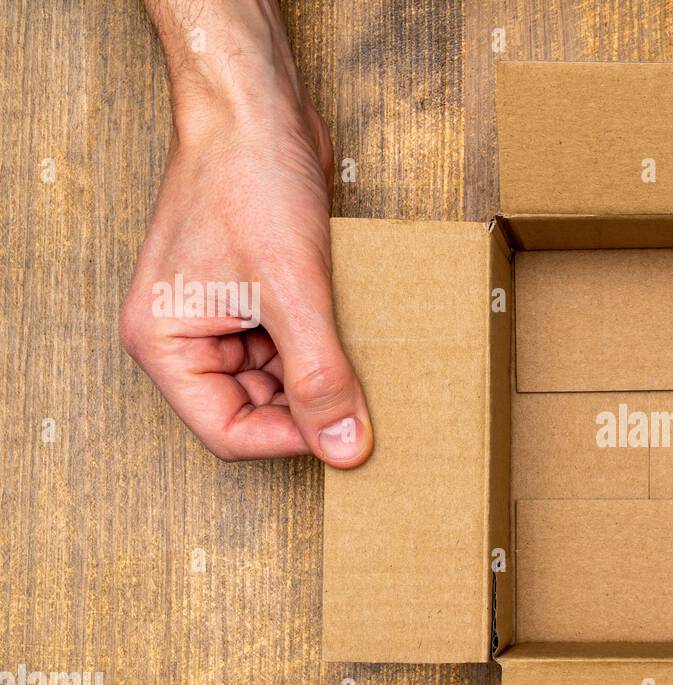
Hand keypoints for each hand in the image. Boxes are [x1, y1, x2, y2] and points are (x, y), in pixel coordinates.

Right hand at [121, 0, 372, 465]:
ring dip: (323, 378)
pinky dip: (326, 349)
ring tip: (365, 363)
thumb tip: (345, 449)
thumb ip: (320, 374)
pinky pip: (292, 348)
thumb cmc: (250, 181)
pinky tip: (357, 337)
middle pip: (257, 411)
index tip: (347, 432)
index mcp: (167, 344)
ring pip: (280, 382)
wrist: (258, 110)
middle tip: (367, 401)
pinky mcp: (255, 299)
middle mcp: (186, 338)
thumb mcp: (292, 290)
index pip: (229, 431)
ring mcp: (221, 319)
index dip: (291, 440)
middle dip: (311, 407)